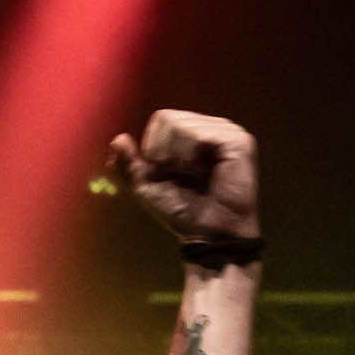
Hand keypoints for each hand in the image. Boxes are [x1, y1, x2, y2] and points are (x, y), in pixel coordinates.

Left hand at [108, 111, 258, 243]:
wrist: (208, 235)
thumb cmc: (183, 212)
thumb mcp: (147, 187)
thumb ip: (129, 165)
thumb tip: (117, 140)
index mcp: (192, 133)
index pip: (161, 119)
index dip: (154, 149)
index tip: (168, 174)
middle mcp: (210, 127)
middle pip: (167, 119)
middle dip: (163, 154)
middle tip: (184, 177)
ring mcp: (226, 131)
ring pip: (180, 126)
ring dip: (178, 160)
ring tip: (197, 177)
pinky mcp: (237, 141)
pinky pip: (198, 136)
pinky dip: (191, 160)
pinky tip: (205, 174)